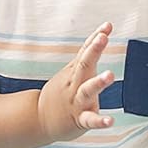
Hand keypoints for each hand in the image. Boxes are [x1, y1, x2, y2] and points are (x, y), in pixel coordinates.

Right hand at [37, 22, 114, 141]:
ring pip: (86, 91)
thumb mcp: (69, 72)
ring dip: (98, 82)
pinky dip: (99, 121)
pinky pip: (89, 120)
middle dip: (94, 51)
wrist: (38, 120)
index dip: (96, 38)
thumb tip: (101, 34)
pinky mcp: (78, 120)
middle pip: (84, 65)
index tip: (107, 26)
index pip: (85, 52)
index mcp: (73, 73)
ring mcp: (76, 102)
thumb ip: (86, 55)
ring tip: (110, 75)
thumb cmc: (60, 94)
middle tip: (103, 38)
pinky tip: (110, 121)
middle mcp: (74, 85)